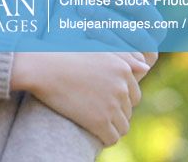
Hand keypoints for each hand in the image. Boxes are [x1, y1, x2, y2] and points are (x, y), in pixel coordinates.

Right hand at [10, 50, 155, 145]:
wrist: (42, 67)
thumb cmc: (65, 53)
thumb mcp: (96, 48)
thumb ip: (124, 57)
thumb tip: (145, 68)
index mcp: (122, 68)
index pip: (134, 93)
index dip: (121, 98)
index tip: (104, 98)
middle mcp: (121, 86)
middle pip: (129, 109)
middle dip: (118, 111)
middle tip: (98, 109)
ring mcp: (111, 105)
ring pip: (123, 126)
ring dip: (112, 126)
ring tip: (97, 121)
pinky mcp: (100, 122)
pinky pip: (113, 138)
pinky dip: (105, 137)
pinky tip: (94, 131)